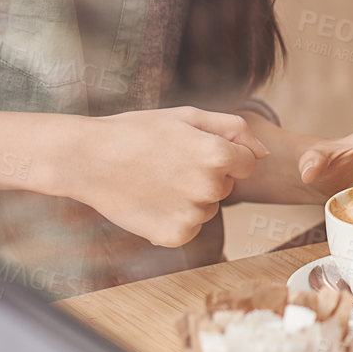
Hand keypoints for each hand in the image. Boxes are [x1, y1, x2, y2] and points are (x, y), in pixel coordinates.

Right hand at [61, 106, 267, 247]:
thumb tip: (263, 153)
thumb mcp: (189, 115)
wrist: (89, 159)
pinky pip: (189, 227)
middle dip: (208, 176)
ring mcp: (192, 215)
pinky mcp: (174, 236)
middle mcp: (209, 188)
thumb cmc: (139, 131)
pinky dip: (175, 217)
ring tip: (157, 180)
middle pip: (226, 186)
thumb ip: (234, 129)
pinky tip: (151, 200)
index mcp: (218, 155)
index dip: (224, 154)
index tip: (194, 149)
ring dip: (191, 197)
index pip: (247, 163)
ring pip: (207, 207)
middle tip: (170, 163)